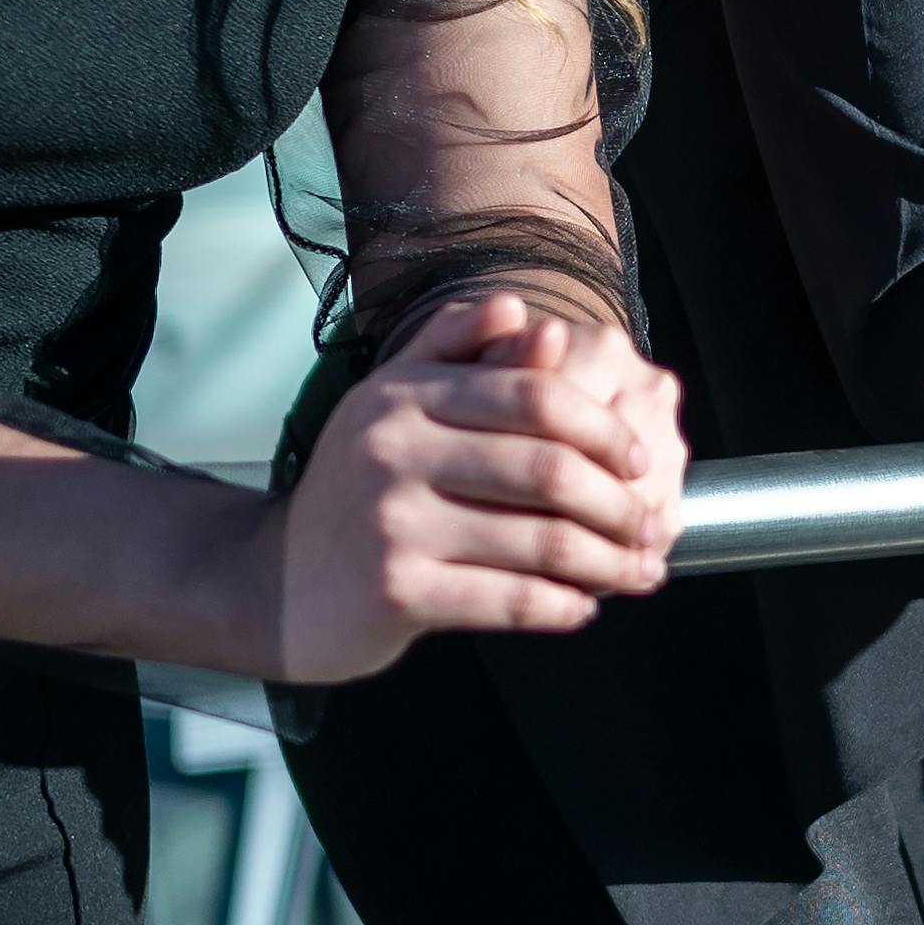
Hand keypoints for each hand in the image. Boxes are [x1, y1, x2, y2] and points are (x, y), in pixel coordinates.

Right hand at [270, 286, 685, 682]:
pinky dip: (564, 606)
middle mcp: (395, 449)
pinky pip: (512, 599)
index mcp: (404, 394)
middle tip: (651, 527)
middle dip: (619, 504)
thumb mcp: (391, 405)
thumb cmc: (354, 493)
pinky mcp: (398, 591)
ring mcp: (394, 523)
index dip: (603, 429)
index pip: (535, 395)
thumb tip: (530, 317)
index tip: (638, 462)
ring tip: (638, 573)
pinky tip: (583, 607)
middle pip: (549, 470)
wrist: (272, 584)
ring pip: (541, 541)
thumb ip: (458, 351)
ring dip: (608, 563)